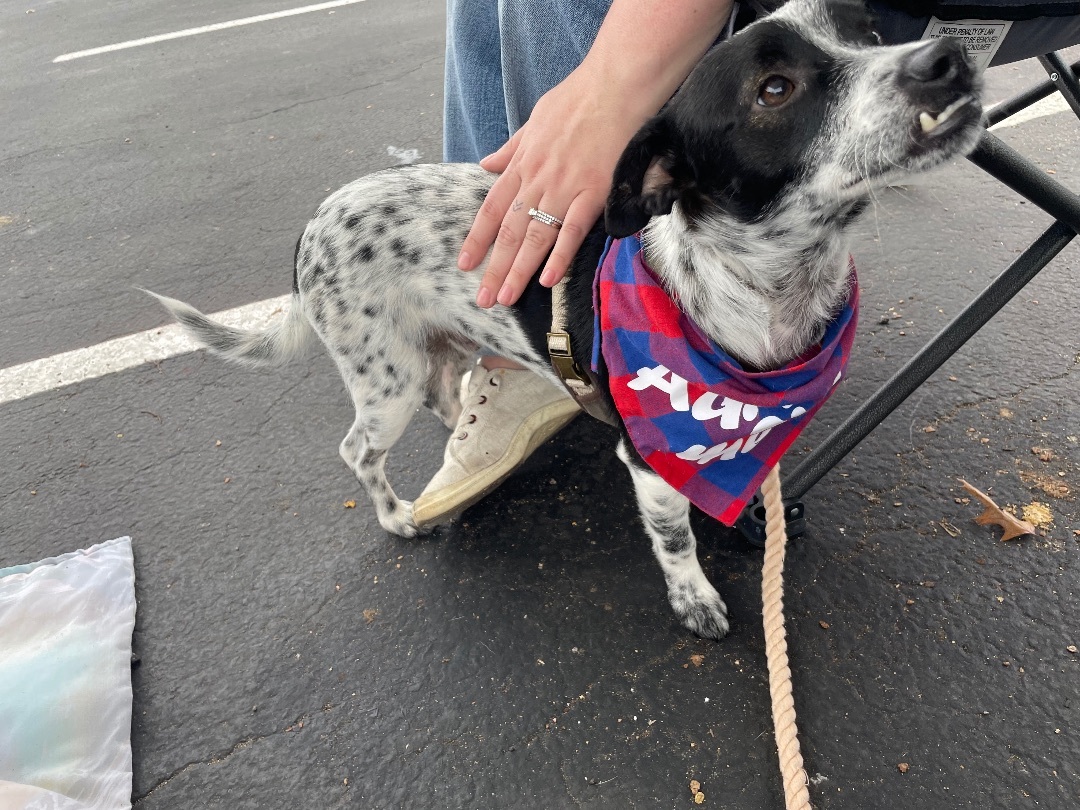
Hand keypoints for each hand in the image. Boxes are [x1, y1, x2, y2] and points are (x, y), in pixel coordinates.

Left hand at [457, 69, 646, 307]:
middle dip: (494, 268)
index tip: (464, 264)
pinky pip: (572, 231)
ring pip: (535, 237)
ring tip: (506, 298)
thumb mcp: (535, 118)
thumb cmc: (579, 97)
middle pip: (509, 232)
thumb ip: (511, 148)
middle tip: (483, 299)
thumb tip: (487, 164)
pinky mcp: (593, 192)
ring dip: (519, 270)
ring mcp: (565, 187)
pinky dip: (559, 256)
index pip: (492, 209)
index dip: (477, 239)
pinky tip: (547, 280)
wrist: (617, 84)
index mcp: (522, 163)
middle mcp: (537, 180)